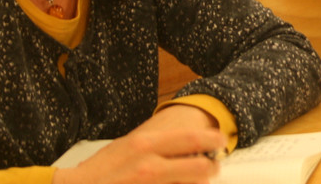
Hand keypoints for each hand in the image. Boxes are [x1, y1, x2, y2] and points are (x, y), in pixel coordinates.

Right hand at [53, 105, 226, 183]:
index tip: (221, 141)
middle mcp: (150, 166)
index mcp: (145, 145)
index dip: (212, 140)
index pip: (190, 140)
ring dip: (198, 183)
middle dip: (211, 168)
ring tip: (198, 181)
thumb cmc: (99, 171)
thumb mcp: (127, 147)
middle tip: (214, 168)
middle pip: (199, 167)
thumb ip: (153, 146)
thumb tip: (180, 146)